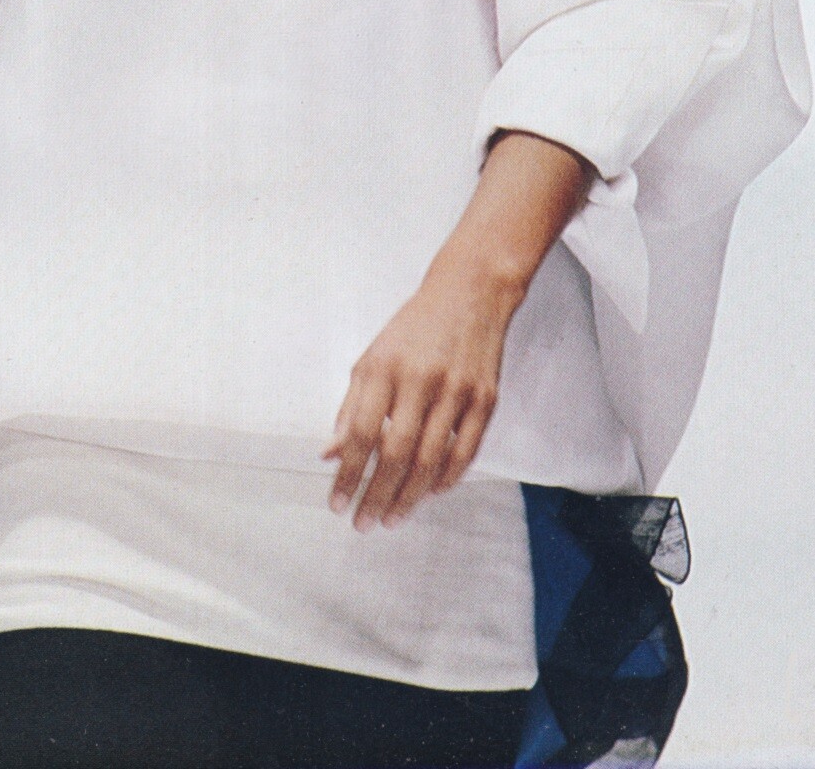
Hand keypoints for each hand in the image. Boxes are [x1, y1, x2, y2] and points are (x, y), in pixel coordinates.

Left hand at [321, 266, 519, 531]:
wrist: (469, 293)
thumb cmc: (413, 329)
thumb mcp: (372, 358)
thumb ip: (351, 406)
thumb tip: (330, 454)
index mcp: (384, 368)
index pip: (360, 433)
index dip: (347, 474)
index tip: (337, 503)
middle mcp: (420, 380)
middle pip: (396, 453)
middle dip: (377, 495)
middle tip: (364, 523)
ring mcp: (456, 391)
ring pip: (430, 460)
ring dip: (409, 497)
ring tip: (391, 518)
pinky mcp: (485, 398)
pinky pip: (466, 451)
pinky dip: (447, 478)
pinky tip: (430, 493)